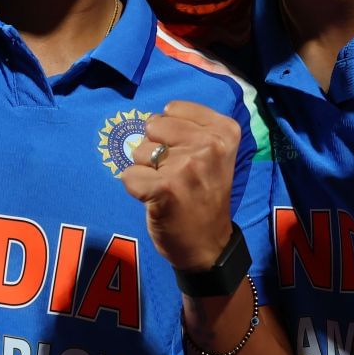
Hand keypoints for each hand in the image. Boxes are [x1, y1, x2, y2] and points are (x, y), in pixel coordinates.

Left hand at [118, 101, 238, 272]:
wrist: (209, 245)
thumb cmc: (205, 195)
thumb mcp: (215, 154)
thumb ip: (190, 128)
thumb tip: (152, 119)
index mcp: (224, 132)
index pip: (172, 109)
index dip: (170, 133)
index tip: (187, 155)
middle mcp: (209, 145)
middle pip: (153, 127)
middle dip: (155, 149)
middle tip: (174, 174)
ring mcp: (187, 167)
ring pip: (139, 151)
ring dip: (146, 170)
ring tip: (167, 188)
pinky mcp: (165, 189)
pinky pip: (128, 175)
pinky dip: (135, 189)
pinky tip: (155, 201)